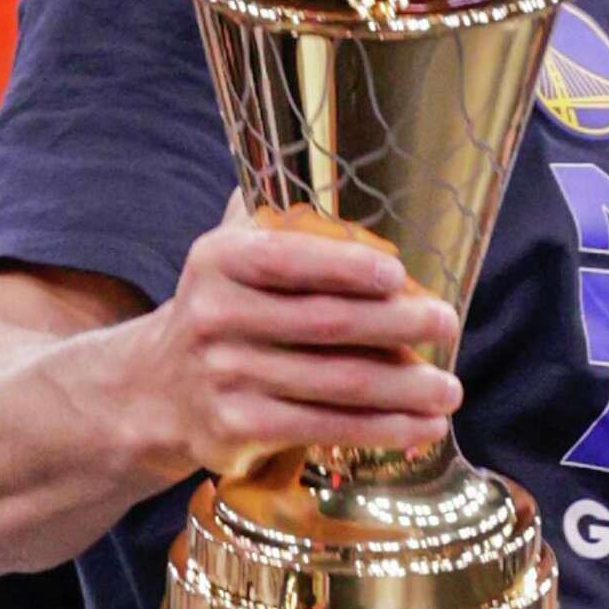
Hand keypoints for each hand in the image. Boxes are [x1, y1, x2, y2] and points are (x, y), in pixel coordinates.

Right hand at [126, 194, 463, 476]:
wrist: (158, 389)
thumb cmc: (224, 307)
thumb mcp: (231, 253)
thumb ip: (277, 217)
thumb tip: (340, 180)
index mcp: (220, 260)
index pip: (288, 259)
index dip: (346, 266)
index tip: (398, 272)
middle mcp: (216, 316)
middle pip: (326, 323)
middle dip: (398, 324)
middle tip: (447, 323)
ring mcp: (226, 376)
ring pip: (336, 383)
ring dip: (403, 388)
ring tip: (450, 388)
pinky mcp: (238, 429)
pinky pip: (325, 426)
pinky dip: (380, 428)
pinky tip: (420, 427)